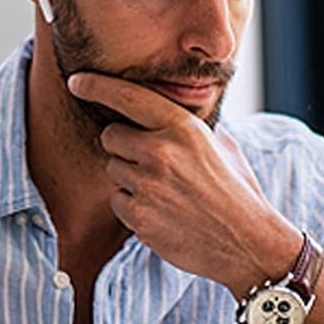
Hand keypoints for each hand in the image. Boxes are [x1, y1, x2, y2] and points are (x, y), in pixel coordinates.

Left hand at [66, 72, 298, 293]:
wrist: (247, 243)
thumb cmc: (236, 191)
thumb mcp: (222, 145)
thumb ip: (190, 125)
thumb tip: (168, 107)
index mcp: (183, 128)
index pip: (127, 96)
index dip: (96, 85)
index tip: (76, 81)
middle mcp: (162, 152)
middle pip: (110, 136)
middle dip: (123, 146)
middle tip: (150, 161)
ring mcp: (148, 186)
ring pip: (113, 169)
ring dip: (129, 178)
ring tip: (165, 190)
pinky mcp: (139, 216)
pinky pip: (117, 201)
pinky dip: (133, 206)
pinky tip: (162, 211)